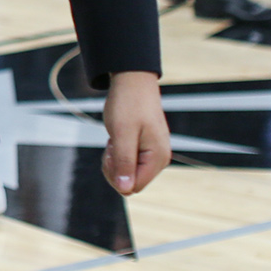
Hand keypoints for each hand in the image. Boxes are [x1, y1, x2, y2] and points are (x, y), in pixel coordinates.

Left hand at [102, 70, 171, 194]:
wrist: (132, 81)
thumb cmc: (127, 104)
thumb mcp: (122, 133)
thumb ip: (124, 162)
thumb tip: (125, 189)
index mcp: (158, 158)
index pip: (133, 186)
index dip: (116, 174)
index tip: (111, 152)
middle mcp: (159, 159)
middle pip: (130, 182)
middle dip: (114, 167)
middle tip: (112, 144)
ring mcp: (152, 153)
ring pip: (127, 172)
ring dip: (115, 158)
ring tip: (115, 137)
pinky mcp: (145, 148)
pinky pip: (127, 161)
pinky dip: (117, 152)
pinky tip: (117, 136)